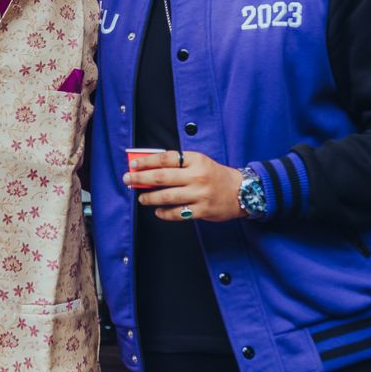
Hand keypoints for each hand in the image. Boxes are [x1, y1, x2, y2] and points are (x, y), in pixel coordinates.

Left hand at [123, 151, 244, 221]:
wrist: (242, 191)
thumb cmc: (215, 175)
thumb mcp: (199, 162)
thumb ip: (177, 164)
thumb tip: (149, 168)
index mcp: (195, 160)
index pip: (165, 158)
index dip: (146, 161)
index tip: (133, 164)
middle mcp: (197, 176)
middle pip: (162, 177)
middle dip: (140, 179)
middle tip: (128, 180)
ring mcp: (200, 194)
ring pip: (167, 197)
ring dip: (150, 198)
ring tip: (141, 198)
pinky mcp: (203, 211)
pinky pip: (178, 213)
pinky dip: (164, 213)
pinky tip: (157, 211)